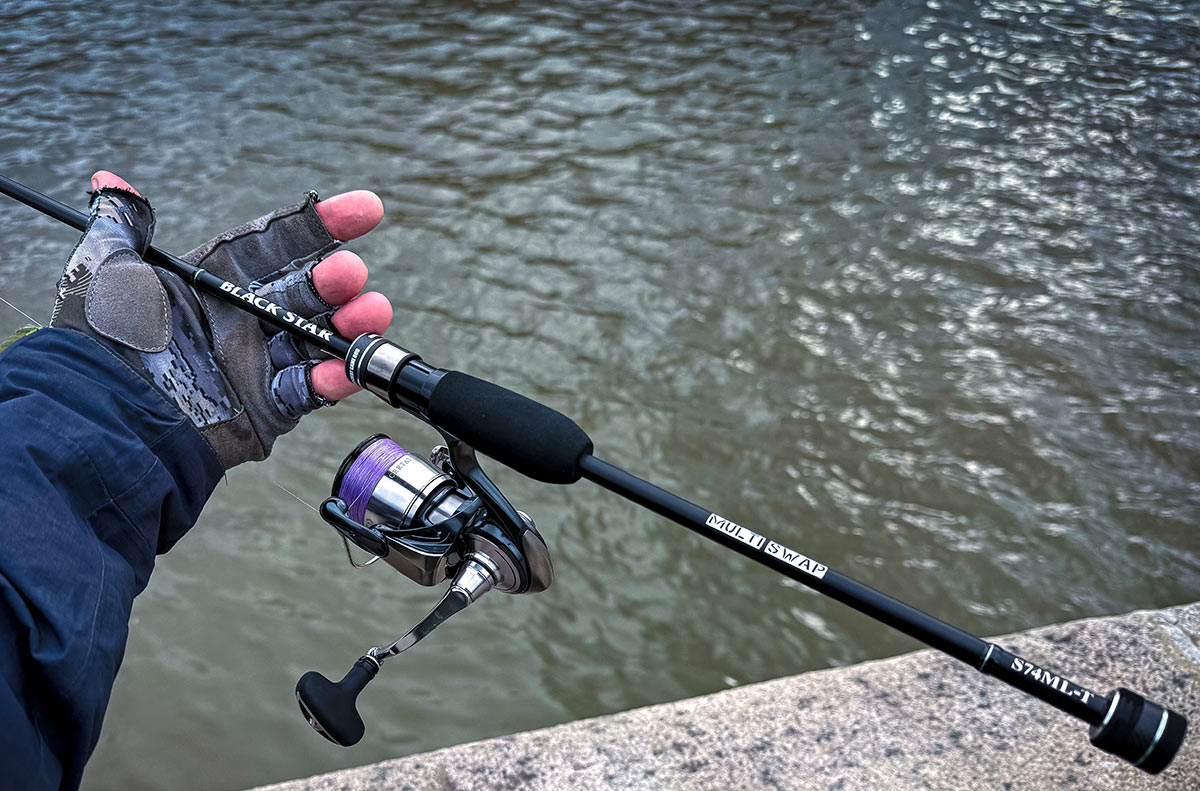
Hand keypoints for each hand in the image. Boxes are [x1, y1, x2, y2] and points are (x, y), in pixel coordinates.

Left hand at [50, 171, 393, 467]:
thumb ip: (121, 225)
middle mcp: (244, 318)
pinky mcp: (267, 407)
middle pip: (310, 290)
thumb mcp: (107, 270)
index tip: (368, 209)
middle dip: (339, 279)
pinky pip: (309, 391)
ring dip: (352, 325)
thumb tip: (107, 180)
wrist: (102, 411)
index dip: (325, 224)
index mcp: (219, 280)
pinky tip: (343, 369)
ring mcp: (259, 363)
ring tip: (371, 313)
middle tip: (349, 274)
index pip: (283, 243)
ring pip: (321, 338)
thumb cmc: (103, 339)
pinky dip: (333, 381)